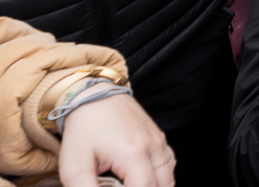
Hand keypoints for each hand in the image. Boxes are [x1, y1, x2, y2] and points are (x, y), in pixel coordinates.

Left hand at [57, 88, 172, 186]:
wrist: (93, 96)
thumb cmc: (83, 130)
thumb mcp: (74, 167)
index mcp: (134, 155)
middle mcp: (153, 148)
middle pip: (162, 186)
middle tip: (119, 186)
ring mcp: (159, 141)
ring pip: (168, 178)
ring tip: (130, 184)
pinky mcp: (158, 138)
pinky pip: (169, 164)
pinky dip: (160, 178)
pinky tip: (141, 180)